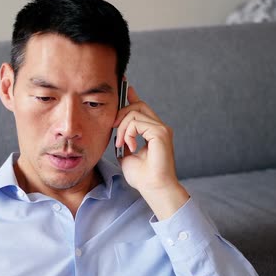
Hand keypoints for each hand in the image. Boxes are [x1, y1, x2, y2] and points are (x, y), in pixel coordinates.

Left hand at [113, 85, 189, 219]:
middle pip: (137, 105)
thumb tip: (118, 134)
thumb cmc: (143, 177)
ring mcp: (161, 129)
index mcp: (153, 131)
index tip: (125, 86)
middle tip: (114, 129)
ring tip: (121, 144)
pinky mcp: (160, 133)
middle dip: (121, 113)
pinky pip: (137, 122)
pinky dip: (128, 133)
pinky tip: (129, 145)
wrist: (154, 188)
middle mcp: (159, 127)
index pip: (142, 107)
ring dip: (122, 128)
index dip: (132, 96)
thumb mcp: (127, 155)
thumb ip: (124, 141)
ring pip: (135, 112)